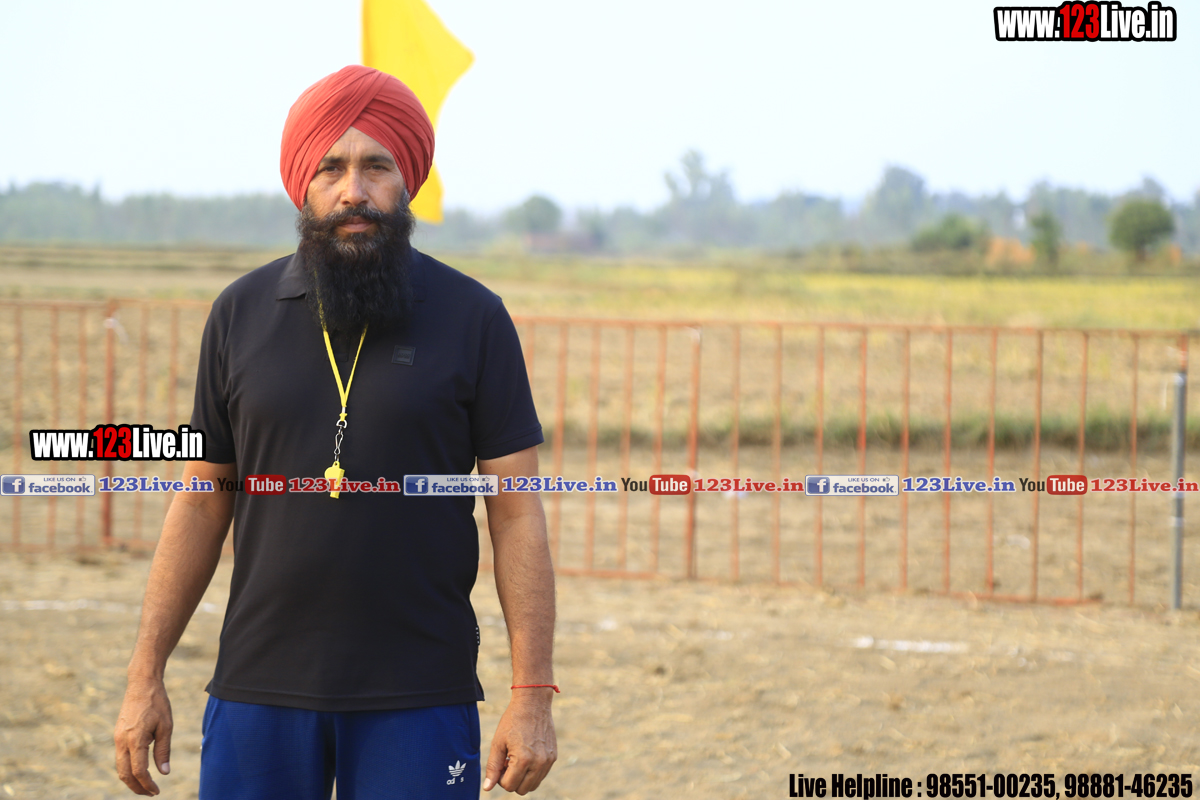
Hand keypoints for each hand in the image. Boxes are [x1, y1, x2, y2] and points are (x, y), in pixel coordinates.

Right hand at [114, 675, 172, 795]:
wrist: (141, 684)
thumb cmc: (157, 703)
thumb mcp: (166, 726)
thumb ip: (163, 750)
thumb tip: (164, 773)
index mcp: (135, 739)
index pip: (138, 770)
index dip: (147, 784)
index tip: (156, 792)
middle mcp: (121, 741)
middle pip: (124, 773)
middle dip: (136, 787)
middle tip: (151, 794)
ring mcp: (117, 738)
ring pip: (120, 767)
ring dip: (131, 779)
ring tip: (146, 786)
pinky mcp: (117, 735)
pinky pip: (120, 758)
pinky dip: (128, 768)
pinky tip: (139, 771)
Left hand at [483, 691, 556, 793]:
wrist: (533, 703)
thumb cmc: (512, 721)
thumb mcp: (498, 743)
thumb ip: (493, 767)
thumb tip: (487, 788)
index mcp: (523, 760)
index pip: (509, 786)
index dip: (501, 778)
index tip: (501, 763)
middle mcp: (539, 763)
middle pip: (522, 790)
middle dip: (512, 780)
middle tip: (508, 762)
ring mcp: (548, 761)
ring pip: (533, 785)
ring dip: (523, 778)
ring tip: (517, 759)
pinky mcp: (553, 757)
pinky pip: (541, 775)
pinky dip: (532, 772)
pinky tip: (526, 756)